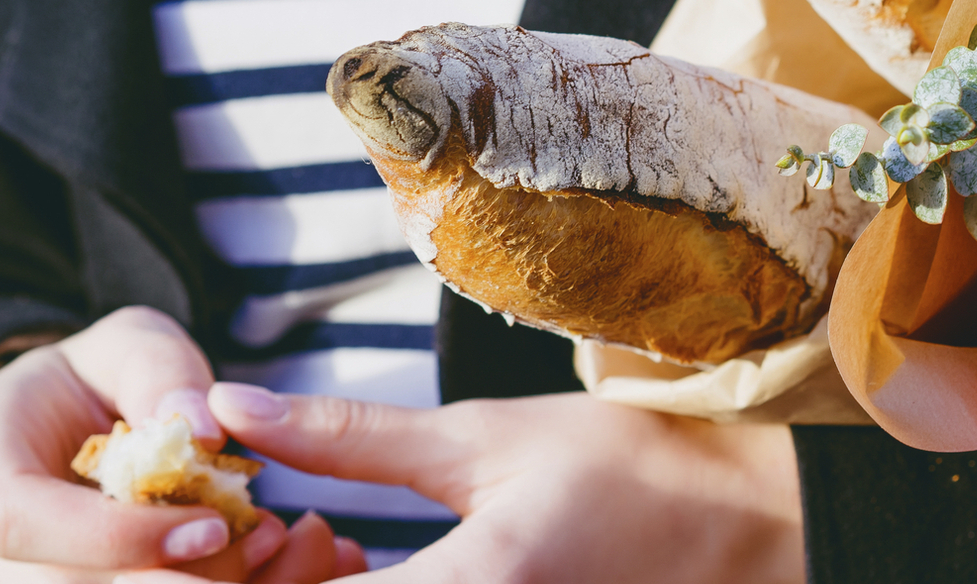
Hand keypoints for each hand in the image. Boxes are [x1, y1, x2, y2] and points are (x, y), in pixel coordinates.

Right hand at [0, 306, 360, 582]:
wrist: (74, 425)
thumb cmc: (101, 378)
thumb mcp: (133, 344)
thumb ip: (161, 371)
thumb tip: (200, 429)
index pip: (22, 520)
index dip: (118, 536)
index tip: (213, 525)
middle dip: (175, 573)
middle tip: (265, 538)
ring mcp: (3, 580)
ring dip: (196, 583)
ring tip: (265, 542)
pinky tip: (251, 563)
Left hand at [199, 385, 805, 583]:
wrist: (745, 527)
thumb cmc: (632, 473)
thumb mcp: (484, 438)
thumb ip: (349, 437)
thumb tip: (232, 410)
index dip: (232, 569)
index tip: (235, 522)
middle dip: (269, 579)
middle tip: (281, 528)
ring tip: (328, 542)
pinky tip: (372, 565)